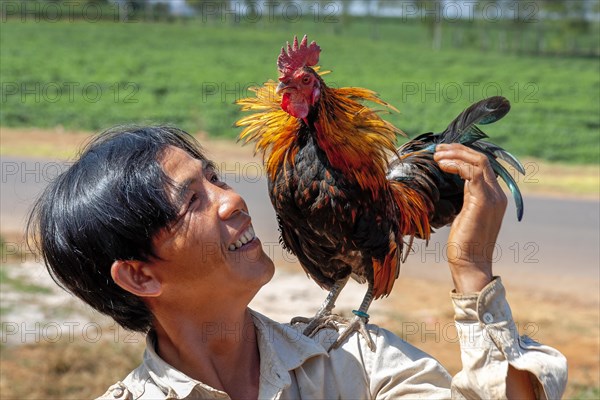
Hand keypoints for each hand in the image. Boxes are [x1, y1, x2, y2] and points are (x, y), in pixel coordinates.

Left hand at [433, 144, 506, 292]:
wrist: (470, 264)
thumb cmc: (462, 245)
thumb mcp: (463, 215)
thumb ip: (464, 199)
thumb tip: (451, 186)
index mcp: (494, 197)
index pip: (482, 166)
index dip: (463, 155)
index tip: (443, 153)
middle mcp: (497, 194)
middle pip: (482, 159)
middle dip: (458, 150)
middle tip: (438, 149)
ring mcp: (493, 197)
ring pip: (478, 162)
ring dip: (455, 154)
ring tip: (437, 155)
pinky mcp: (483, 201)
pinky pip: (470, 172)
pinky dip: (455, 165)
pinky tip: (441, 165)